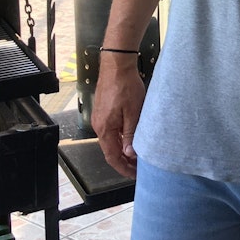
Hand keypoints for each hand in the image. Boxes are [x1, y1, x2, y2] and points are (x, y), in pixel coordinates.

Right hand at [91, 53, 146, 178]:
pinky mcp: (103, 110)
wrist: (117, 65)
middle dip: (124, 161)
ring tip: (137, 153)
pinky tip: (131, 137)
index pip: (113, 156)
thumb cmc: (126, 86)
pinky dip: (121, 138)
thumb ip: (130, 134)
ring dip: (123, 148)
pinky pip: (111, 130)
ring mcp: (100, 118)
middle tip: (139, 166)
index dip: (123, 168)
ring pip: (111, 140)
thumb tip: (129, 154)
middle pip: (111, 150)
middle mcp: (99, 125)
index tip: (134, 174)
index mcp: (105, 129)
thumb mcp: (133, 112)